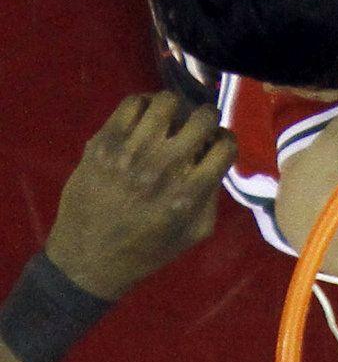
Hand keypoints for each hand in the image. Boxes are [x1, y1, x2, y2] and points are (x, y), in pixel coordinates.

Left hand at [42, 92, 235, 299]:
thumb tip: (215, 157)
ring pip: (166, 101)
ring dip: (175, 109)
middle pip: (203, 117)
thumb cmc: (147, 251)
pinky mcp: (102, 143)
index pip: (226, 144)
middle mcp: (162, 166)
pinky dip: (144, 105)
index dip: (226, 142)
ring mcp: (129, 152)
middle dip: (207, 120)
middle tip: (197, 128)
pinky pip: (131, 103)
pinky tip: (144, 120)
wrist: (88, 260)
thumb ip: (213, 194)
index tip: (216, 147)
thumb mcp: (195, 233)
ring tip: (169, 121)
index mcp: (188, 192)